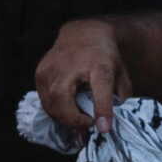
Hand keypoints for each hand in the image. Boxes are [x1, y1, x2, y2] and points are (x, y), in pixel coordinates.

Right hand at [34, 17, 127, 135]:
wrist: (82, 34)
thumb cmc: (103, 57)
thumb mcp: (120, 73)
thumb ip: (120, 96)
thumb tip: (110, 120)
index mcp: (99, 64)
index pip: (100, 86)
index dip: (102, 108)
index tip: (103, 128)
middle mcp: (71, 64)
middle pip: (64, 99)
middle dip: (74, 120)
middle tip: (87, 124)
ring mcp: (52, 68)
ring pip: (51, 104)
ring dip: (64, 118)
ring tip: (77, 117)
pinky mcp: (40, 73)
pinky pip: (44, 100)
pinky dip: (55, 109)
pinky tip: (66, 107)